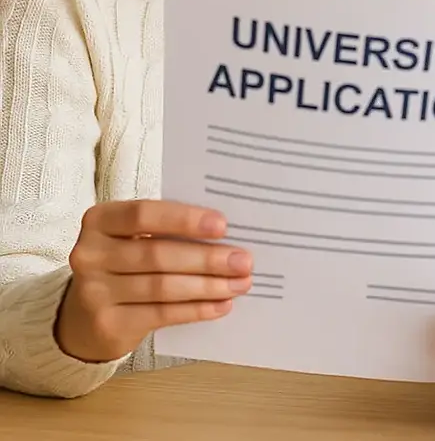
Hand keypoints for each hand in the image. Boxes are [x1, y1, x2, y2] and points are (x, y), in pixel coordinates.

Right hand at [55, 200, 252, 363]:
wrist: (85, 314)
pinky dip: (196, 309)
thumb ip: (169, 228)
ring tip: (240, 283)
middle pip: (157, 254)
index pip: (143, 214)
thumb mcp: (135, 237)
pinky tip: (221, 305)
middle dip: (207, 258)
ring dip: (208, 285)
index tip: (223, 225)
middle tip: (244, 261)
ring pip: (162, 287)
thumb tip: (229, 234)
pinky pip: (161, 314)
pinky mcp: (107, 324)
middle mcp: (90, 254)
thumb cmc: (126, 260)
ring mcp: (94, 292)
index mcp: (100, 220)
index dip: (184, 219)